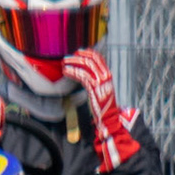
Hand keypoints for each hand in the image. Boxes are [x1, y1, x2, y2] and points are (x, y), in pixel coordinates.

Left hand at [63, 49, 140, 172]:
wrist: (110, 123)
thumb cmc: (103, 110)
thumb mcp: (100, 93)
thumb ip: (95, 83)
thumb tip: (85, 75)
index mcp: (108, 77)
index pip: (99, 59)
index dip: (88, 53)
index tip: (78, 52)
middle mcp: (106, 78)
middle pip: (93, 60)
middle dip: (79, 56)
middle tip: (68, 57)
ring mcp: (102, 84)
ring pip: (87, 67)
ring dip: (74, 63)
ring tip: (65, 63)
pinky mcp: (95, 91)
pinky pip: (83, 77)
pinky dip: (74, 72)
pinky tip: (66, 71)